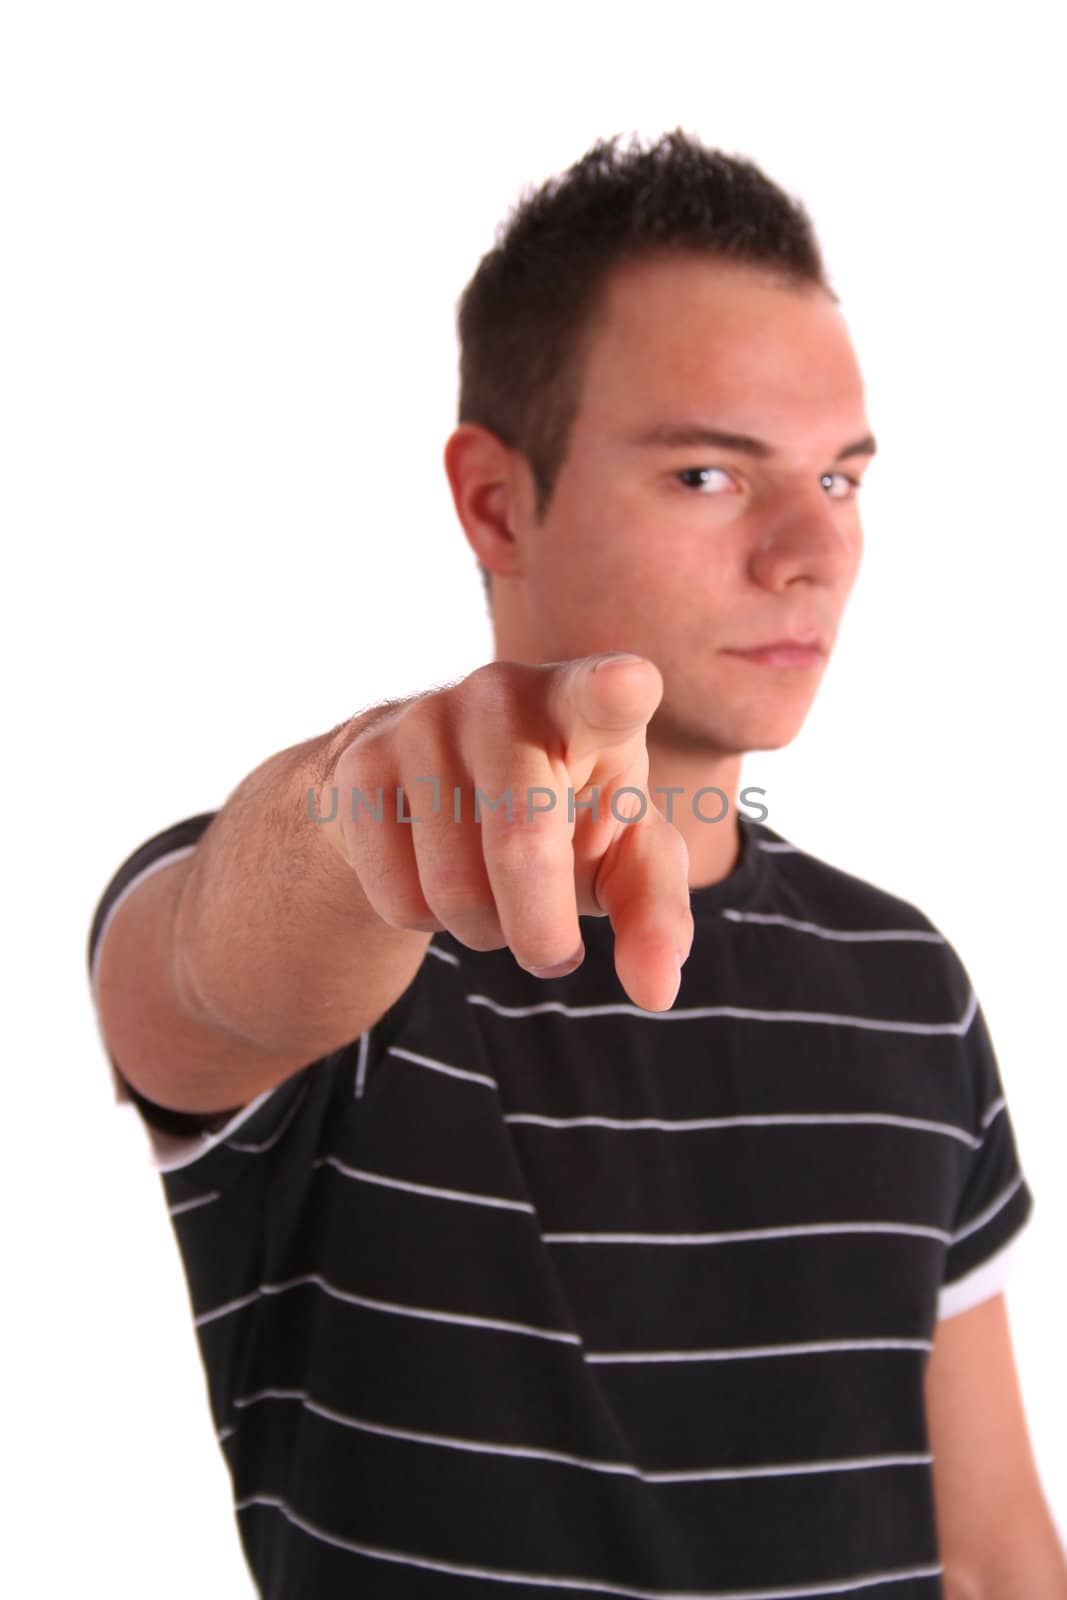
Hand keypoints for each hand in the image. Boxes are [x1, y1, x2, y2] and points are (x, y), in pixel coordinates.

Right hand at [322, 654, 693, 1010]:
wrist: (427, 784)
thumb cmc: (558, 813)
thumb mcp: (621, 854)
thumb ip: (655, 913)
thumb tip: (656, 991)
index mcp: (583, 707)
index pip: (605, 693)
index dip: (616, 690)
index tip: (631, 683)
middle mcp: (500, 696)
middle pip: (523, 846)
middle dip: (543, 933)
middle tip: (553, 954)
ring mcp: (421, 724)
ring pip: (456, 890)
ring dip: (484, 929)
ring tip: (492, 895)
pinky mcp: (359, 769)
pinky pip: (400, 899)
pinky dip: (428, 921)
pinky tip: (434, 874)